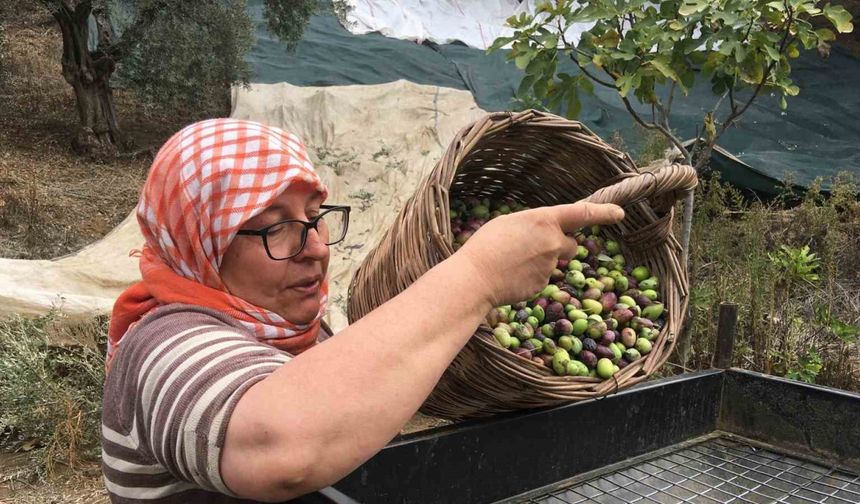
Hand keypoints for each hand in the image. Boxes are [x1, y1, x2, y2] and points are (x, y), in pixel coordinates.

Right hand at [455, 202, 624, 306]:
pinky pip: (543, 278)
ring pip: (554, 262)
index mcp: (545, 220)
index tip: (619, 213)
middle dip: (559, 246)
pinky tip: (512, 276)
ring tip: (513, 262)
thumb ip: (534, 225)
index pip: (583, 213)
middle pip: (571, 244)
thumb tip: (543, 232)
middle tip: (531, 248)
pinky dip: (531, 277)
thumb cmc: (486, 245)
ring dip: (542, 262)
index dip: (604, 212)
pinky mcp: (544, 284)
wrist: (475, 278)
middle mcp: (553, 242)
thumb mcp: (510, 223)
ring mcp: (550, 266)